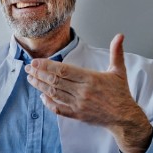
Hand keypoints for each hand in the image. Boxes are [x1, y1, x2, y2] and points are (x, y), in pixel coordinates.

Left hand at [26, 34, 152, 152]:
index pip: (63, 70)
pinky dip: (49, 103)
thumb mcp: (119, 70)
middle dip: (39, 74)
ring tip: (30, 79)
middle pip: (55, 81)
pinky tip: (41, 96)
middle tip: (28, 68)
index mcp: (90, 79)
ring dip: (40, 86)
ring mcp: (78, 104)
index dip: (46, 66)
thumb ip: (117, 52)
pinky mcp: (77, 115)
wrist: (124, 117)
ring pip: (54, 94)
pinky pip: (59, 109)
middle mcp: (82, 92)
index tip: (35, 62)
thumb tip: (120, 35)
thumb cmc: (120, 93)